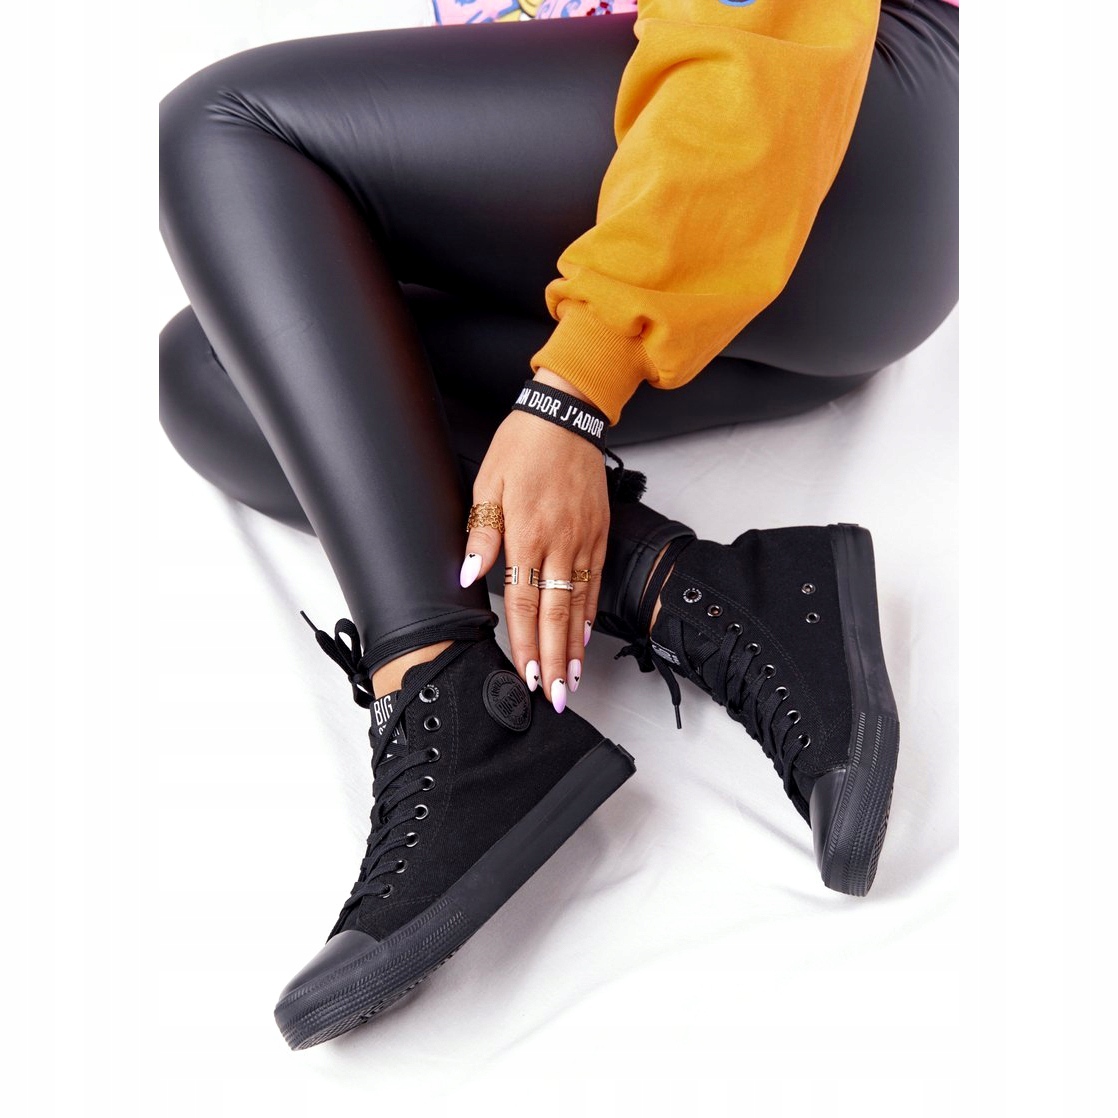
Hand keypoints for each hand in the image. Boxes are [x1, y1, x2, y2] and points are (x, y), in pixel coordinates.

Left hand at [460, 371, 608, 711]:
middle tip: (558, 697)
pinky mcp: (598, 533)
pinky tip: (585, 635)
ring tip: (573, 679)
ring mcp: (583, 541)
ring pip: (579, 604)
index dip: (523, 644)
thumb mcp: (487, 485)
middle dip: (554, 660)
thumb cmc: (522, 448)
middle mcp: (559, 544)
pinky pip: (594, 582)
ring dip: (574, 646)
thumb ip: (480, 535)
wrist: (565, 417)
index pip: (522, 603)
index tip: (527, 677)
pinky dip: (590, 613)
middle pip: (555, 615)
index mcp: (526, 535)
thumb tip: (467, 575)